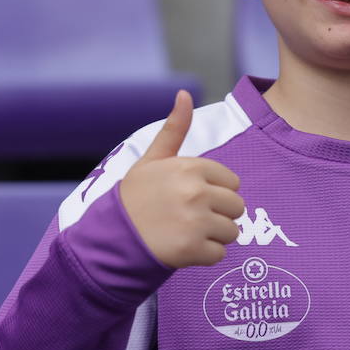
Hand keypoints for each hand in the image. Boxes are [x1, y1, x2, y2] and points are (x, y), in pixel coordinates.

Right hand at [119, 91, 243, 268]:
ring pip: (232, 231)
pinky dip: (205, 256)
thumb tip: (184, 93)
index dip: (214, 192)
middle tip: (190, 218)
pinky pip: (220, 254)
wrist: (112, 237)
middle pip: (237, 207)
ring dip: (213, 236)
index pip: (232, 182)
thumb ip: (174, 128)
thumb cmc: (135, 197)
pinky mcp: (193, 249)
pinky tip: (183, 248)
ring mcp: (196, 222)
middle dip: (218, 215)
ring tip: (186, 232)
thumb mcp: (152, 159)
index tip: (190, 198)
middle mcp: (197, 192)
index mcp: (191, 167)